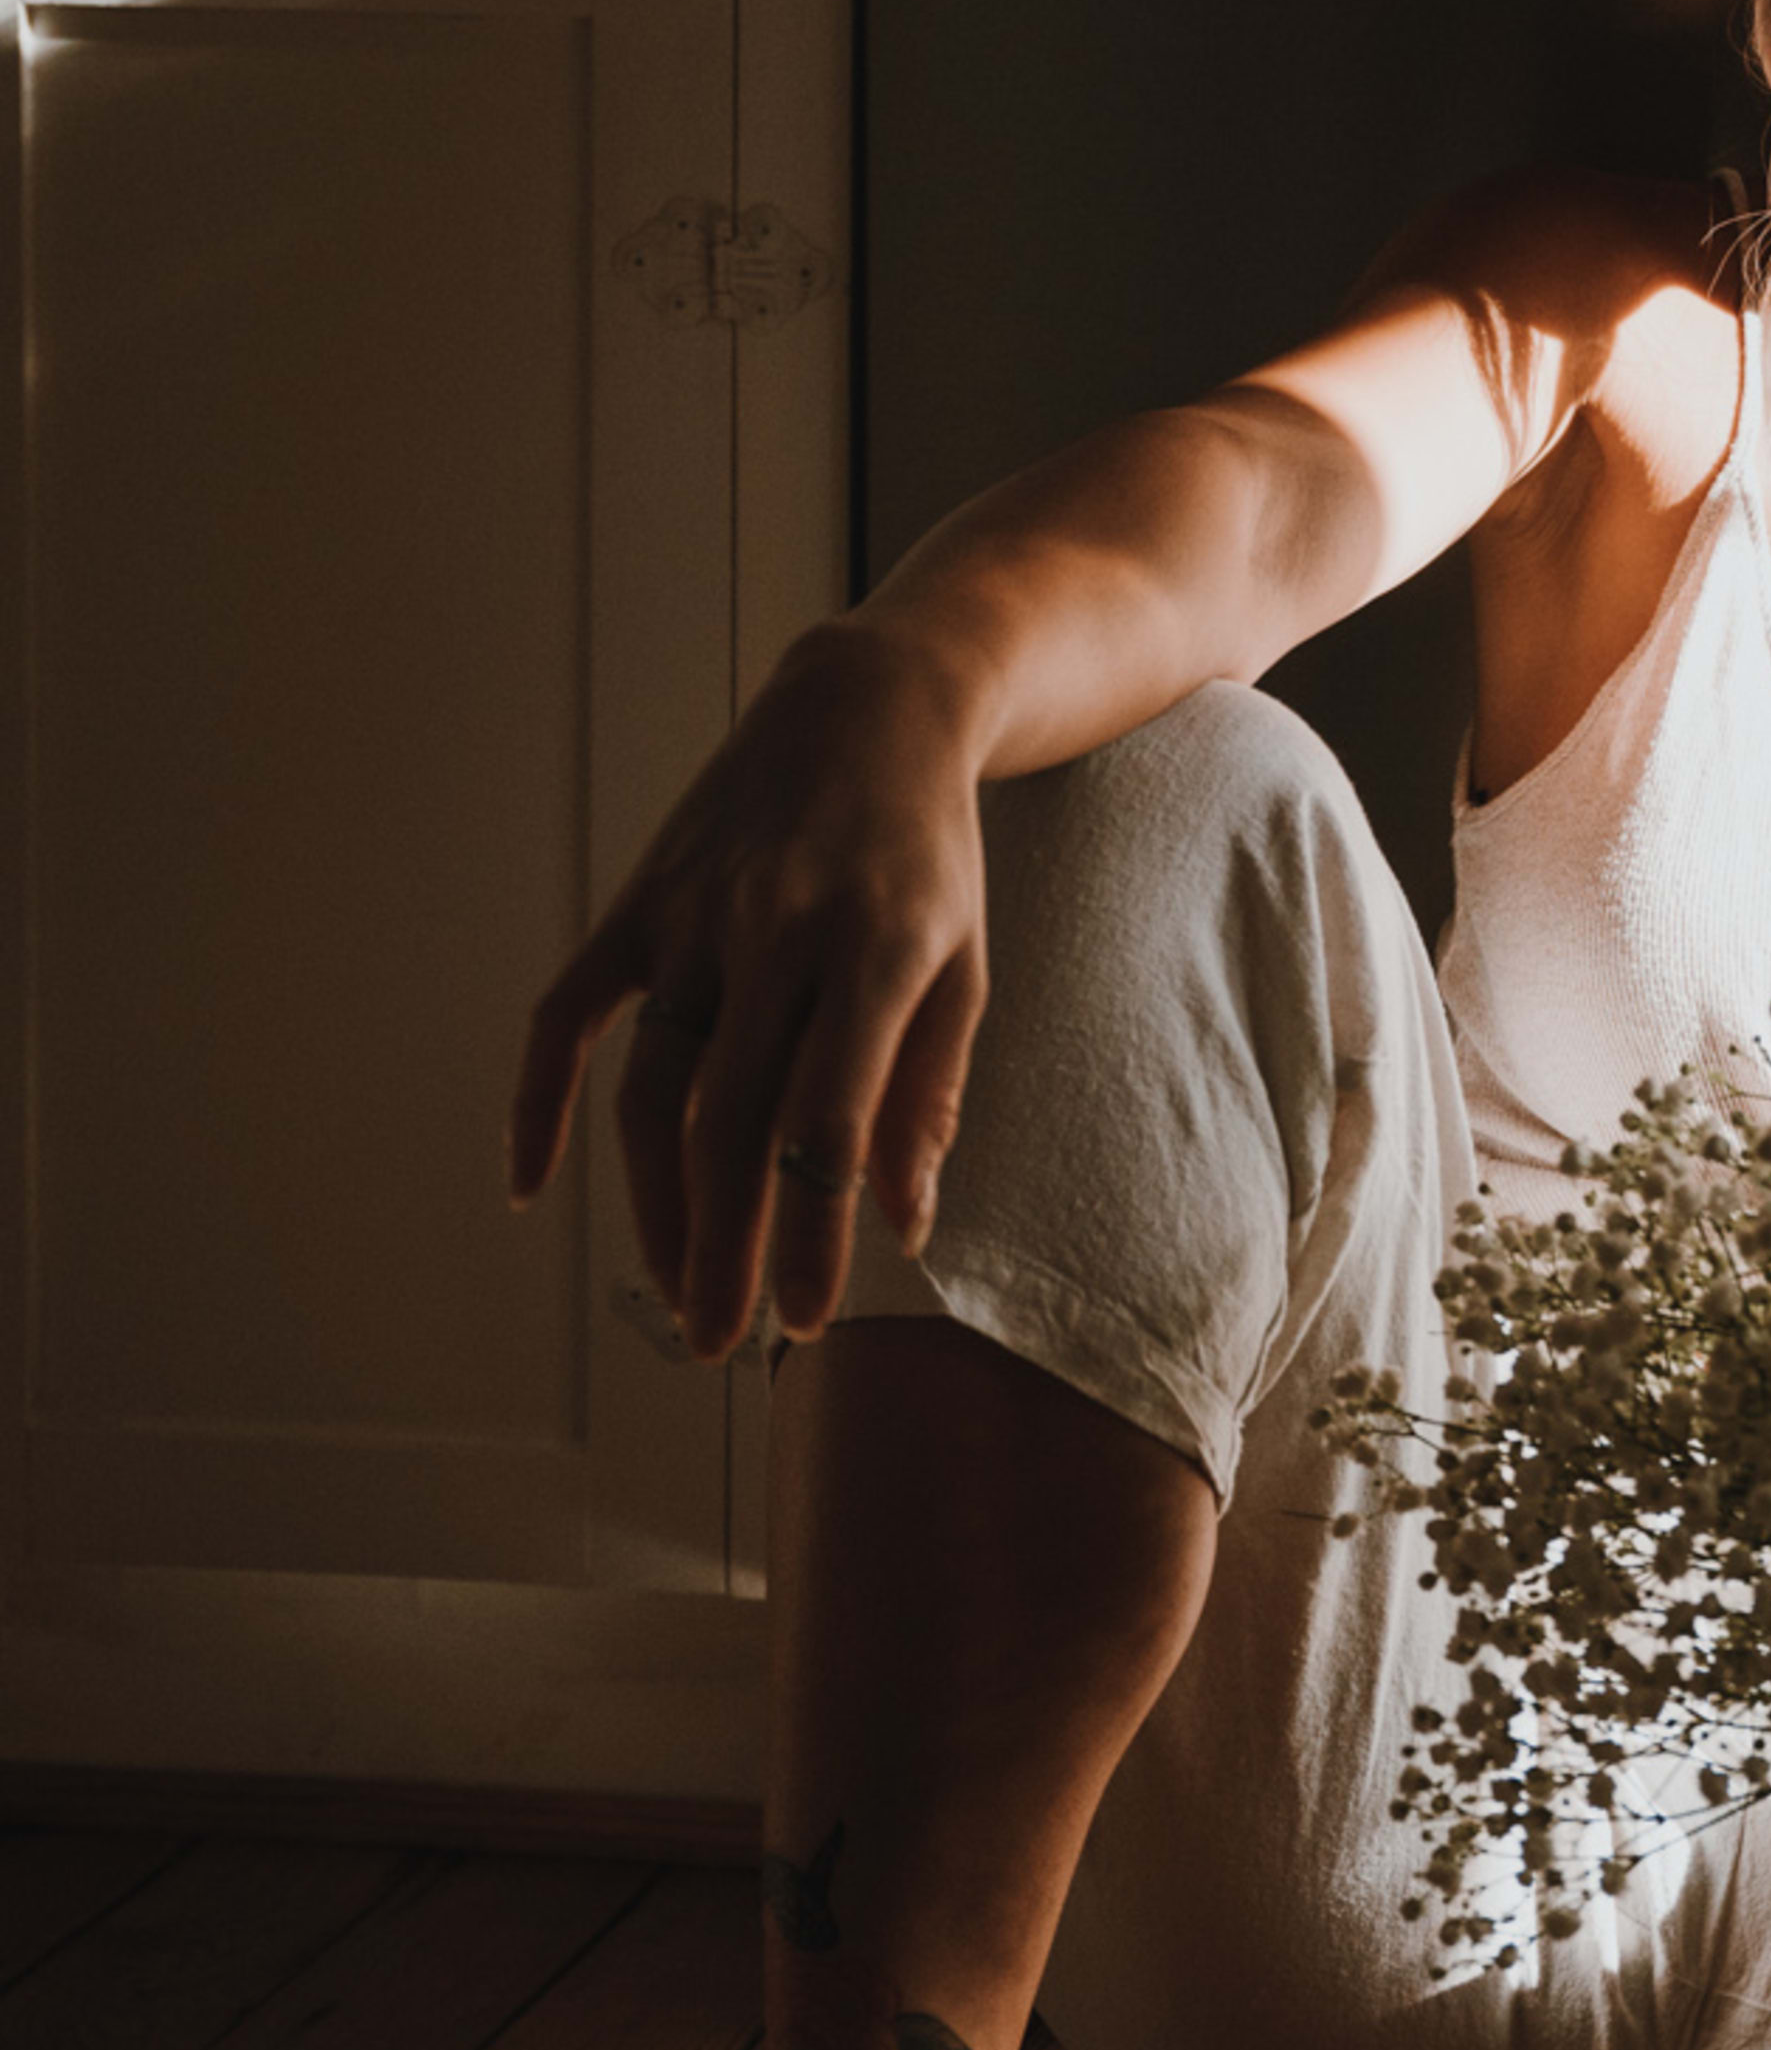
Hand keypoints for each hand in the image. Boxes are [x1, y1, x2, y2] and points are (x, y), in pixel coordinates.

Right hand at [507, 623, 993, 1362]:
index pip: (827, 1124)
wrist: (866, 708)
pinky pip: (566, 1015)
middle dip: (721, 1246)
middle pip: (729, 1122)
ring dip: (651, 1202)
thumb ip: (928, 1094)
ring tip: (672, 1285)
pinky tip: (528, 1185)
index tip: (807, 1321)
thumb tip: (901, 1226)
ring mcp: (695, 916)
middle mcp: (777, 934)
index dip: (812, 1234)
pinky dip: (539, 1101)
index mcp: (876, 952)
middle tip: (716, 1341)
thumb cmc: (930, 854)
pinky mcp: (640, 902)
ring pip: (651, 1088)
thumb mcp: (963, 964)